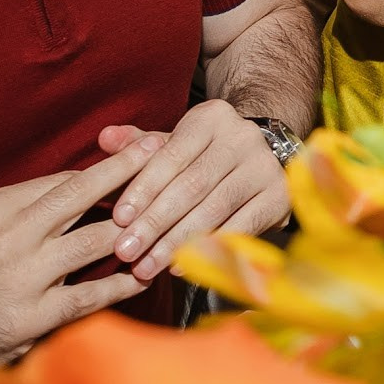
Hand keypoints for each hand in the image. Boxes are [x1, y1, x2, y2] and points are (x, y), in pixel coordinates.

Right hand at [0, 146, 157, 371]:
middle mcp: (9, 237)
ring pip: (93, 242)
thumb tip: (90, 182)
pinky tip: (146, 274)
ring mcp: (22, 277)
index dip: (108, 167)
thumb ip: (33, 205)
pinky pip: (91, 294)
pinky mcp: (33, 317)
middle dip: (127, 174)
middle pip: (80, 196)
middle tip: (165, 155)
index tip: (143, 151)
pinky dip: (123, 283)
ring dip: (135, 231)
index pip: (64, 180)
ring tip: (169, 219)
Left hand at [96, 102, 289, 281]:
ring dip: (176, 241)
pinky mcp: (279, 196)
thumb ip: (139, 146)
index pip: (172, 155)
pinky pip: (240, 228)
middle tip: (126, 251)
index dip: (144, 188)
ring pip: (214, 209)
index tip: (119, 219)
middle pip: (192, 185)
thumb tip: (105, 138)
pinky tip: (182, 266)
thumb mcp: (173, 144)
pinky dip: (208, 249)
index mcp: (211, 117)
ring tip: (147, 266)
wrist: (265, 155)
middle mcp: (242, 137)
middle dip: (155, 222)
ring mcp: (265, 167)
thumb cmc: (204, 155)